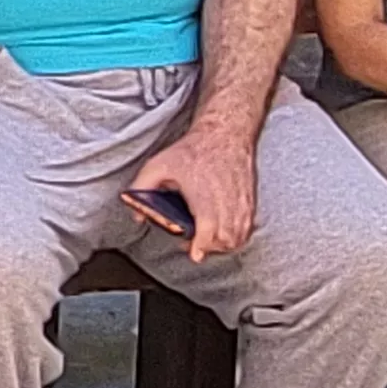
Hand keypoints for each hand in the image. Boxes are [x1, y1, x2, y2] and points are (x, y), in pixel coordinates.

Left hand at [127, 120, 261, 260]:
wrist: (224, 134)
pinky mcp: (250, 202)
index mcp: (204, 197)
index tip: (194, 254)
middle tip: (194, 245)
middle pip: (224, 241)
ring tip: (207, 240)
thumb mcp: (158, 166)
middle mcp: (227, 203)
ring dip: (223, 245)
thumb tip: (137, 215)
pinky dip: (236, 236)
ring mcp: (241, 204)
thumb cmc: (194, 150)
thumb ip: (141, 190)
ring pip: (238, 238)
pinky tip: (223, 233)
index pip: (208, 232)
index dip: (201, 247)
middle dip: (209, 248)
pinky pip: (247, 229)